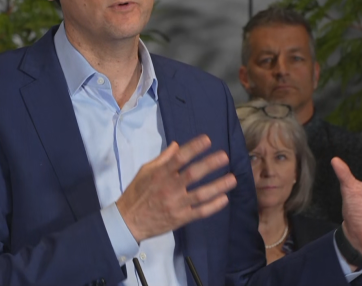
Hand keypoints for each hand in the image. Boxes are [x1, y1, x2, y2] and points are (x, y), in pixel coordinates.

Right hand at [115, 134, 236, 242]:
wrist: (129, 220)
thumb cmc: (137, 193)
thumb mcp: (145, 171)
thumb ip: (162, 158)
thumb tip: (177, 145)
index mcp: (160, 173)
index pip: (179, 157)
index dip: (194, 148)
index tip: (207, 140)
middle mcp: (169, 187)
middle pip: (193, 174)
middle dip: (210, 164)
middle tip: (225, 156)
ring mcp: (176, 204)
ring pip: (201, 194)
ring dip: (218, 186)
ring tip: (232, 179)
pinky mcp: (180, 218)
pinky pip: (200, 212)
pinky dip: (213, 206)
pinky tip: (224, 199)